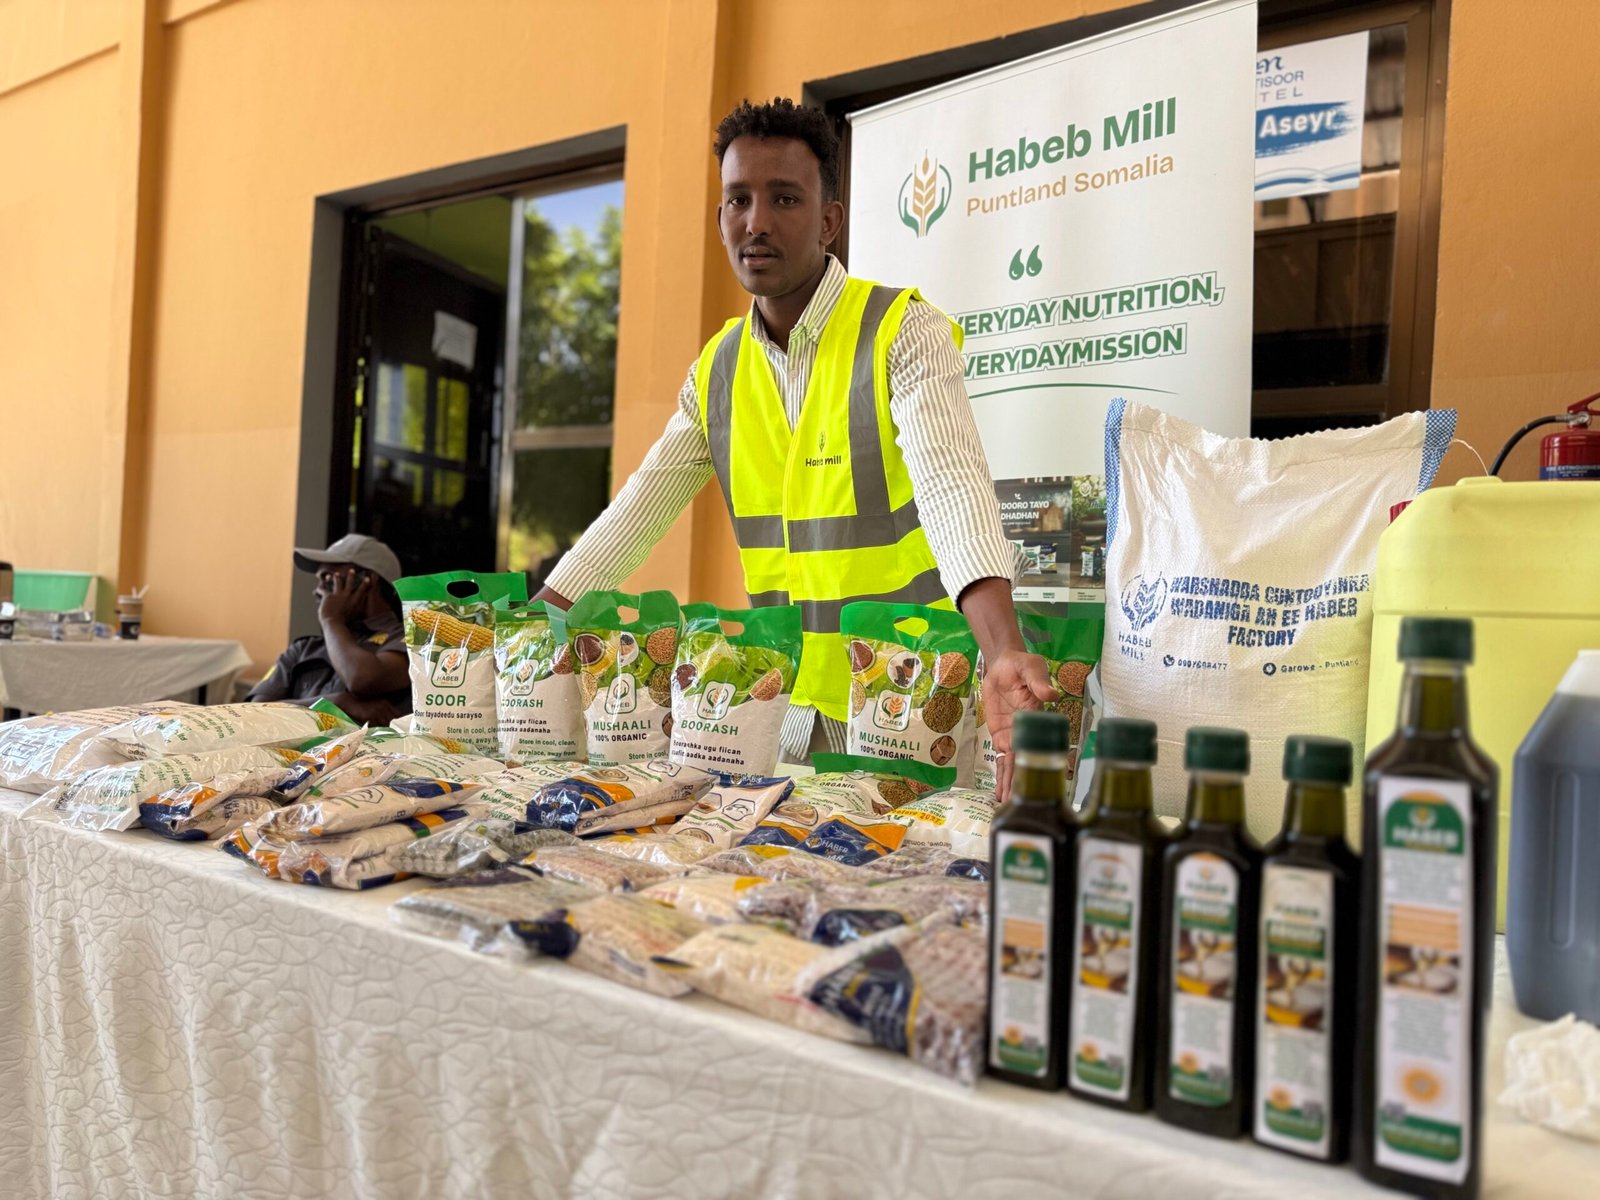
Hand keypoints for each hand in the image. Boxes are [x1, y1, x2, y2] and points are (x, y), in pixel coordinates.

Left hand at [316, 569, 368, 627]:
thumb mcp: (355, 617)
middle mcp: (347, 595)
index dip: (365, 584)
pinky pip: (323, 590)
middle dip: (351, 576)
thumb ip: (358, 612)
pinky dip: (320, 589)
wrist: (334, 622)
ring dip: (336, 577)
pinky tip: (317, 588)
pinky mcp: (328, 596)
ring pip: (338, 582)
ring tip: (336, 574)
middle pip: (350, 583)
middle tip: (352, 571)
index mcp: (354, 601)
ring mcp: (337, 594)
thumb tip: (361, 612)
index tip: (367, 579)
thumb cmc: (344, 623)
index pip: (361, 590)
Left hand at [981, 649, 1055, 797]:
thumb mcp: (1031, 668)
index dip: (1040, 762)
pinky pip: (1003, 759)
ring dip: (1010, 784)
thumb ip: (1038, 682)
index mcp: (1039, 718)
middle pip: (1025, 760)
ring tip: (1007, 805)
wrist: (1003, 665)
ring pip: (1014, 765)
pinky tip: (1000, 793)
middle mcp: (1029, 733)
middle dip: (1021, 781)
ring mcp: (1016, 737)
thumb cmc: (1022, 665)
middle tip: (1017, 803)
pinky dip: (1001, 776)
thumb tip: (1050, 695)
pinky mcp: (1003, 738)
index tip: (1041, 781)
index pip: (1041, 743)